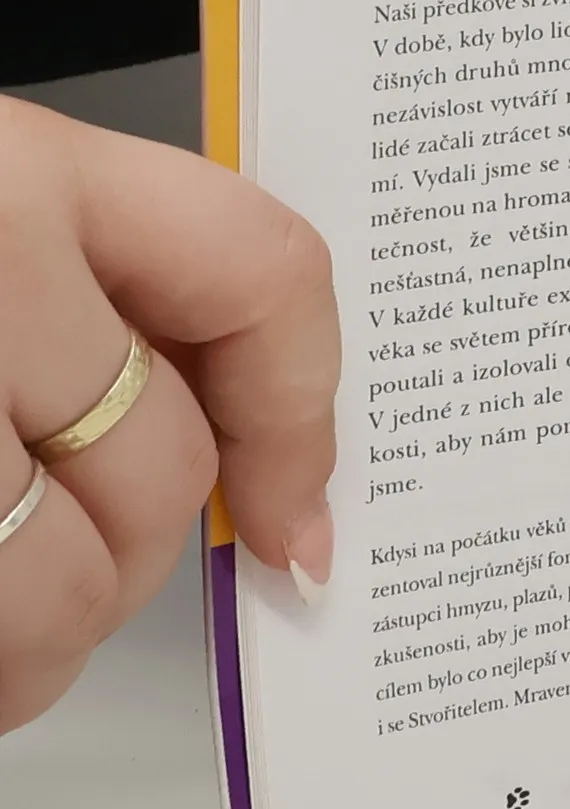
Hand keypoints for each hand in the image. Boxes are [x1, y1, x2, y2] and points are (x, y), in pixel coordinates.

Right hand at [0, 100, 339, 733]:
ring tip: (10, 631)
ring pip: (67, 582)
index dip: (302, 415)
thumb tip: (245, 465)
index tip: (302, 520)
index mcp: (14, 170)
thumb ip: (86, 305)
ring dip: (49, 638)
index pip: (261, 272)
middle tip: (82, 580)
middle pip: (165, 465)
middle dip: (140, 554)